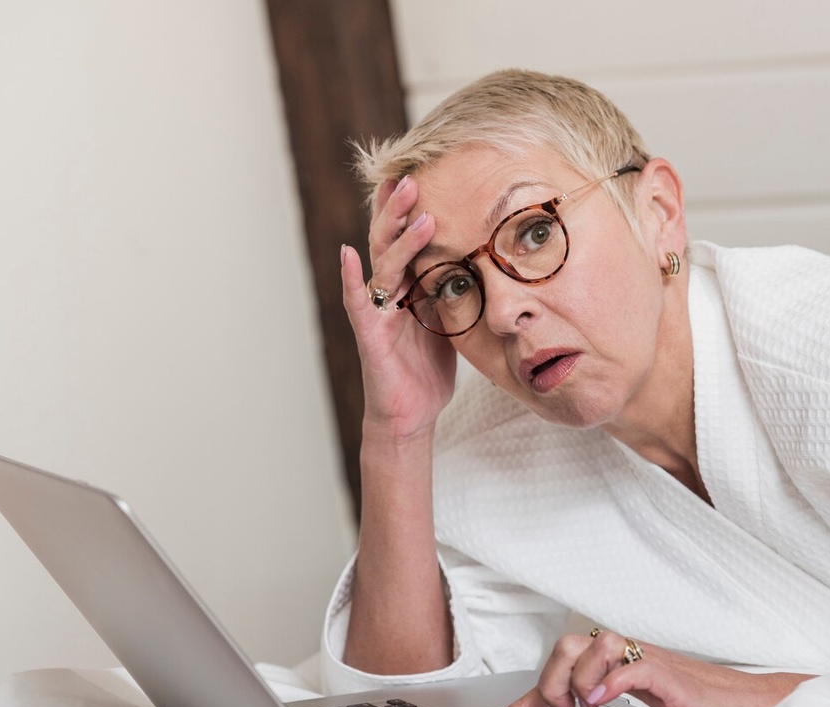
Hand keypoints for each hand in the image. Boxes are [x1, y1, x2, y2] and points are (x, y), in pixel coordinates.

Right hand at [341, 175, 455, 440]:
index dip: (409, 208)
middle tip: (415, 175)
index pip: (406, 238)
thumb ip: (454, 288)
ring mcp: (376, 311)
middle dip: (401, 208)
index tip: (420, 171)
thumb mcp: (450, 320)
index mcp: (407, 286)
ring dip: (398, 235)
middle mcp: (387, 292)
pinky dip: (351, 279)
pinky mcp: (370, 335)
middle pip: (390, 241)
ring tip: (416, 208)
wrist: (411, 413)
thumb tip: (482, 258)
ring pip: (383, 264)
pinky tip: (347, 254)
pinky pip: (359, 303)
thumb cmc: (428, 368)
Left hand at [489, 630, 813, 706]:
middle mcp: (632, 657)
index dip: (527, 697)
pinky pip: (637, 666)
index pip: (563, 666)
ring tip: (587, 706)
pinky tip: (605, 700)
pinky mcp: (676, 678)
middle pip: (571, 642)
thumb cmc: (705, 705)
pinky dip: (614, 680)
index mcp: (620, 664)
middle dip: (552, 678)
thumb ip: (614, 701)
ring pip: (600, 643)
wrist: (756, 706)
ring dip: (580, 676)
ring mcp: (653, 663)